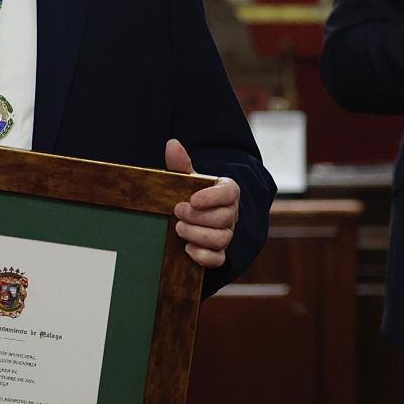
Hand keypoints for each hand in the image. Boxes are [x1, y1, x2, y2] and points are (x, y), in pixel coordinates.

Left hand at [165, 138, 239, 269]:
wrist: (191, 218)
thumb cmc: (191, 194)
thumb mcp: (186, 178)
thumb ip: (180, 164)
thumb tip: (172, 144)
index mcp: (227, 191)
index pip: (230, 193)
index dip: (212, 197)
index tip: (192, 199)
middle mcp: (231, 214)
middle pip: (224, 218)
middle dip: (198, 216)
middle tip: (177, 211)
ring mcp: (227, 234)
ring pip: (221, 238)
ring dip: (197, 234)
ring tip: (179, 228)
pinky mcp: (219, 253)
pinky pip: (218, 259)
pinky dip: (203, 256)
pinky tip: (187, 249)